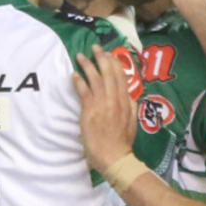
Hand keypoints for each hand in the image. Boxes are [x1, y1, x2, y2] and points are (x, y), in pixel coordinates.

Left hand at [72, 45, 137, 172]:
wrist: (114, 157)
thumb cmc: (121, 142)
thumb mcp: (131, 122)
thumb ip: (130, 107)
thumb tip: (129, 95)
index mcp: (126, 102)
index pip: (121, 77)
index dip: (115, 63)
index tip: (110, 54)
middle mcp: (115, 100)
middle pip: (108, 73)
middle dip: (101, 58)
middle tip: (95, 48)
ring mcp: (102, 104)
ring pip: (95, 79)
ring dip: (87, 65)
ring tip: (80, 56)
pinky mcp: (90, 111)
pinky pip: (84, 91)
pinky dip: (79, 81)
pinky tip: (74, 74)